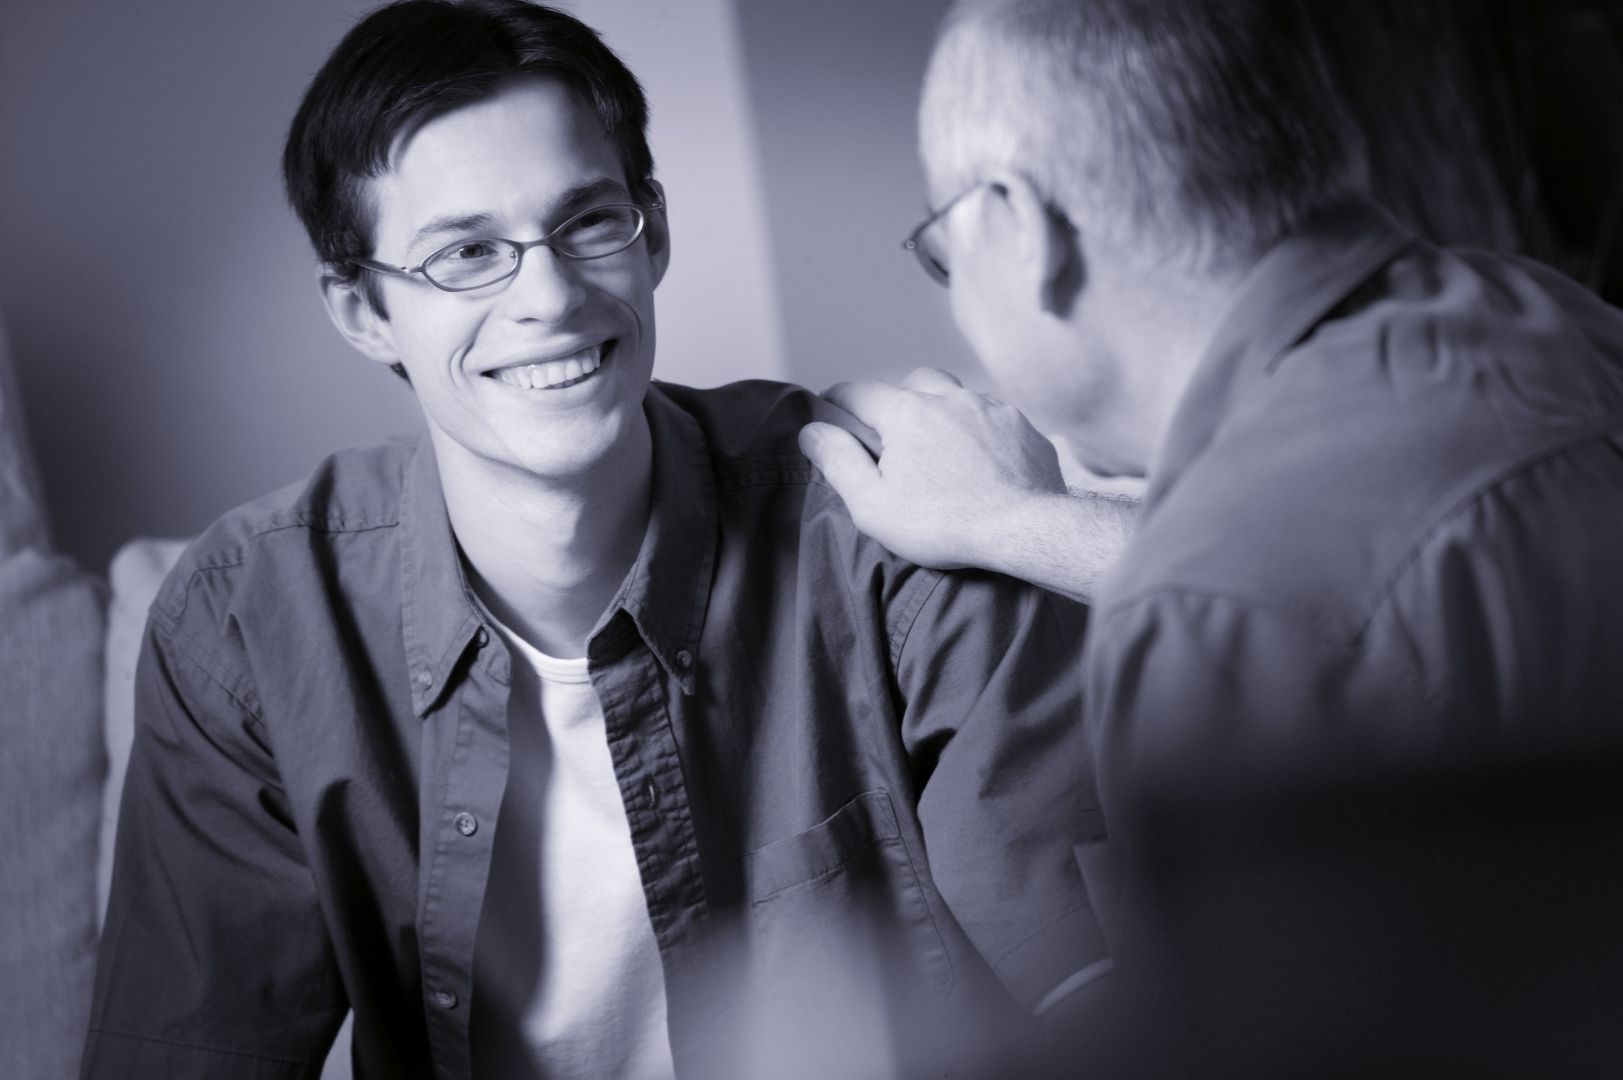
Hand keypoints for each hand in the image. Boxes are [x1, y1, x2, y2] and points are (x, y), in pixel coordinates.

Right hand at [797, 368, 1067, 571]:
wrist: (1024, 530)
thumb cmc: (944, 524)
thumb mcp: (873, 504)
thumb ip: (838, 462)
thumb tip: (812, 431)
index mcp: (907, 412)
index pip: (859, 392)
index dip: (838, 400)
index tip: (828, 408)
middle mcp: (949, 397)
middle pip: (913, 382)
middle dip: (897, 398)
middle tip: (891, 430)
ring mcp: (991, 408)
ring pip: (957, 394)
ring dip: (942, 410)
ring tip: (939, 445)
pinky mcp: (1022, 426)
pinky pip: (993, 415)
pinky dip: (979, 429)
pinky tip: (980, 459)